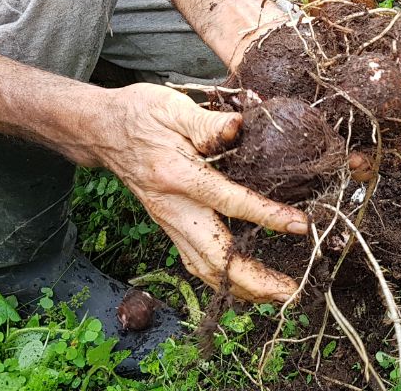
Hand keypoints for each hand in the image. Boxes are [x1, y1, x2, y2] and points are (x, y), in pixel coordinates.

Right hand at [89, 83, 308, 302]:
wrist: (101, 129)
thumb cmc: (139, 113)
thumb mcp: (173, 106)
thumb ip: (208, 122)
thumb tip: (240, 126)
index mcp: (178, 175)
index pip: (229, 202)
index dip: (266, 216)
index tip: (299, 225)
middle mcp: (172, 208)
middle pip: (215, 257)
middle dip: (254, 281)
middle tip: (291, 291)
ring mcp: (168, 222)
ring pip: (205, 269)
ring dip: (241, 289)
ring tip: (276, 295)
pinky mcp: (168, 227)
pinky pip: (195, 263)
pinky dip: (222, 280)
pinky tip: (245, 287)